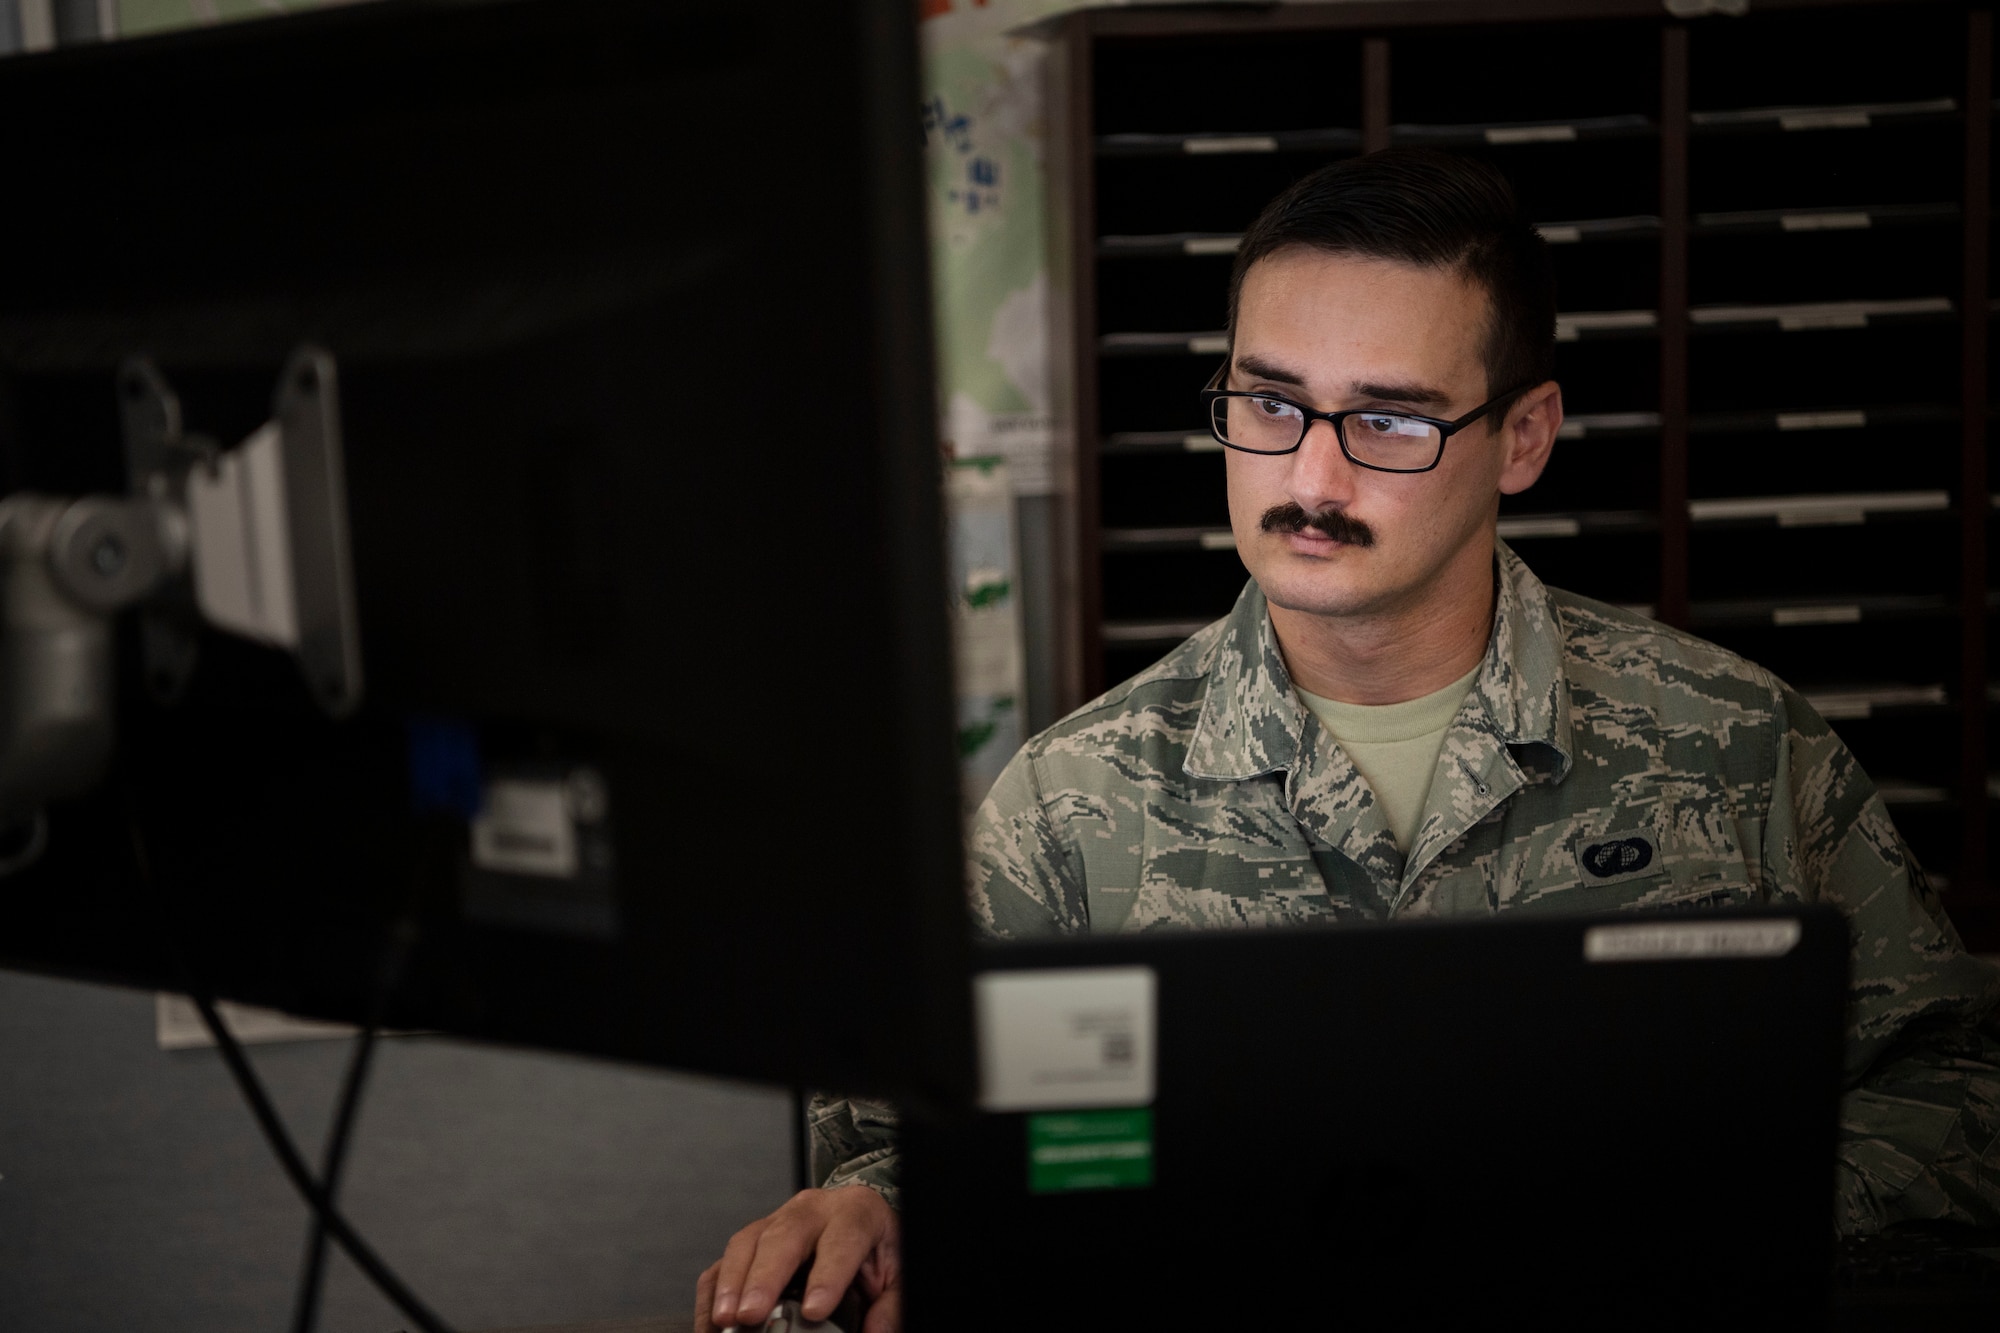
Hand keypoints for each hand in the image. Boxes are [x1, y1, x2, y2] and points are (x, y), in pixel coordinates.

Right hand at [694, 1185, 900, 1332]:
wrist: (858, 1223)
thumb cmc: (876, 1249)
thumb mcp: (897, 1272)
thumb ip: (891, 1305)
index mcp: (856, 1212)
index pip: (843, 1238)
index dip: (828, 1274)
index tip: (816, 1310)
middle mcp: (812, 1210)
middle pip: (784, 1236)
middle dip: (765, 1277)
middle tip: (752, 1315)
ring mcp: (776, 1221)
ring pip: (747, 1242)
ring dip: (732, 1282)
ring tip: (726, 1319)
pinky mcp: (752, 1241)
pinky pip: (724, 1261)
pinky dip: (715, 1292)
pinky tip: (713, 1321)